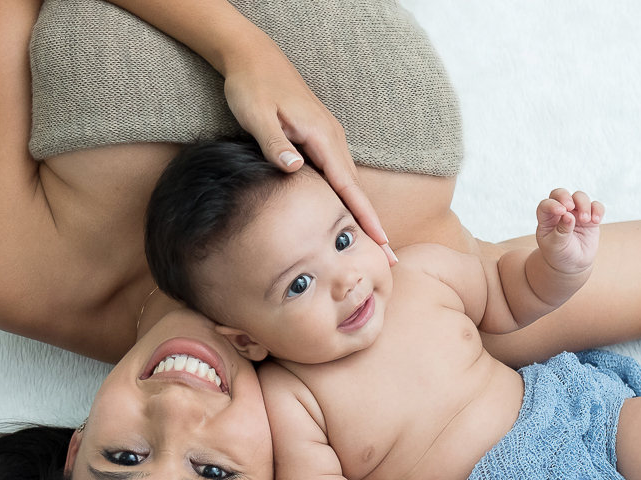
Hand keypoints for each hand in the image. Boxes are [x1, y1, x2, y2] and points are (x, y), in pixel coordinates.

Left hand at [221, 42, 397, 264]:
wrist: (253, 58)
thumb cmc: (252, 87)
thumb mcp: (256, 115)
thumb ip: (274, 144)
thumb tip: (294, 168)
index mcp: (321, 136)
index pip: (348, 187)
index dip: (366, 217)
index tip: (382, 243)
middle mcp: (332, 138)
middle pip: (357, 190)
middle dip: (374, 225)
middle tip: (388, 259)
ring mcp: (328, 137)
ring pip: (349, 183)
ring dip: (363, 212)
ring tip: (376, 243)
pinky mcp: (319, 137)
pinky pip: (339, 174)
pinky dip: (349, 196)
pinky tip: (350, 212)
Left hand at [535, 189, 603, 274]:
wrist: (572, 264)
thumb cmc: (559, 254)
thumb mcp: (556, 246)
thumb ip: (561, 231)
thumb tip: (569, 216)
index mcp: (546, 219)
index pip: (546, 205)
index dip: (552, 204)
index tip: (561, 211)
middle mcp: (560, 212)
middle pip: (561, 193)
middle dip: (566, 196)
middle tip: (570, 207)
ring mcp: (575, 213)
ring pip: (580, 197)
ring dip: (583, 205)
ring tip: (585, 220)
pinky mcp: (590, 217)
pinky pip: (596, 206)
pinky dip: (597, 210)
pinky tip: (595, 221)